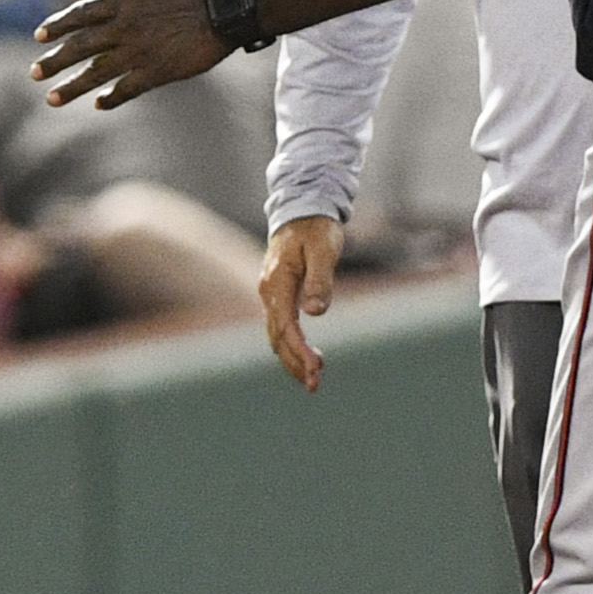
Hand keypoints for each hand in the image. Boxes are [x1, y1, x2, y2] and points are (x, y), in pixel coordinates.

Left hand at [31, 0, 229, 110]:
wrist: (223, 11)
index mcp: (123, 1)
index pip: (81, 14)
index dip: (58, 25)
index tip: (39, 36)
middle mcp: (124, 26)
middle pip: (80, 46)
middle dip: (55, 60)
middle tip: (34, 73)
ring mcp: (139, 50)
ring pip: (96, 72)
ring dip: (72, 86)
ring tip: (52, 99)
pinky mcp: (156, 71)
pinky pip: (127, 88)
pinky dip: (111, 97)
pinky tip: (98, 104)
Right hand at [259, 216, 341, 390]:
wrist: (303, 208)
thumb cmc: (316, 228)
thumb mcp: (323, 250)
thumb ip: (320, 280)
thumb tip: (315, 312)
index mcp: (277, 283)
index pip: (286, 326)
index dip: (299, 351)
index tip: (316, 370)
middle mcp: (269, 292)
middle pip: (277, 337)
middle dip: (294, 363)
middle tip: (315, 385)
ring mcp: (272, 295)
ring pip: (277, 336)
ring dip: (292, 358)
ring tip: (314, 379)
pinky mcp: (279, 295)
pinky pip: (282, 327)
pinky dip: (292, 345)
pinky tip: (308, 357)